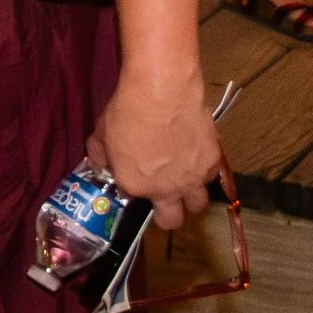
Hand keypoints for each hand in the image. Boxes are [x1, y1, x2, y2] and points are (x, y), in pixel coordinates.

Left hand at [87, 69, 220, 230]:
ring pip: (197, 204)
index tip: (134, 180)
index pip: (133, 201)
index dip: (133, 191)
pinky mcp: (213, 163)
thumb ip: (99, 154)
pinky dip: (203, 171)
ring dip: (189, 196)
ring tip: (182, 178)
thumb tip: (100, 163)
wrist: (162, 92)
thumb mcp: (101, 132)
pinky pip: (210, 177)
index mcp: (135, 185)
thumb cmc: (127, 110)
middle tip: (162, 197)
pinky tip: (195, 155)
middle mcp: (167, 190)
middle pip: (172, 221)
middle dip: (166, 214)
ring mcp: (193, 179)